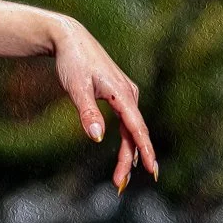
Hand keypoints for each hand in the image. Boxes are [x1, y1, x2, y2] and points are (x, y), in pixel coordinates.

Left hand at [52, 17, 158, 191]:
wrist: (70, 38)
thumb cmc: (72, 62)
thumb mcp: (76, 88)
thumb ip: (87, 112)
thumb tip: (96, 138)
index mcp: (122, 93)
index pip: (137, 128)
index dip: (145, 151)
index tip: (152, 171)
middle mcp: (129, 93)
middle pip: (134, 133)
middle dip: (130, 160)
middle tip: (120, 184)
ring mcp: (126, 93)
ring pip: (132, 128)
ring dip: (128, 152)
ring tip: (121, 177)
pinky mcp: (120, 93)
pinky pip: (128, 121)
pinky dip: (127, 139)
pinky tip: (127, 154)